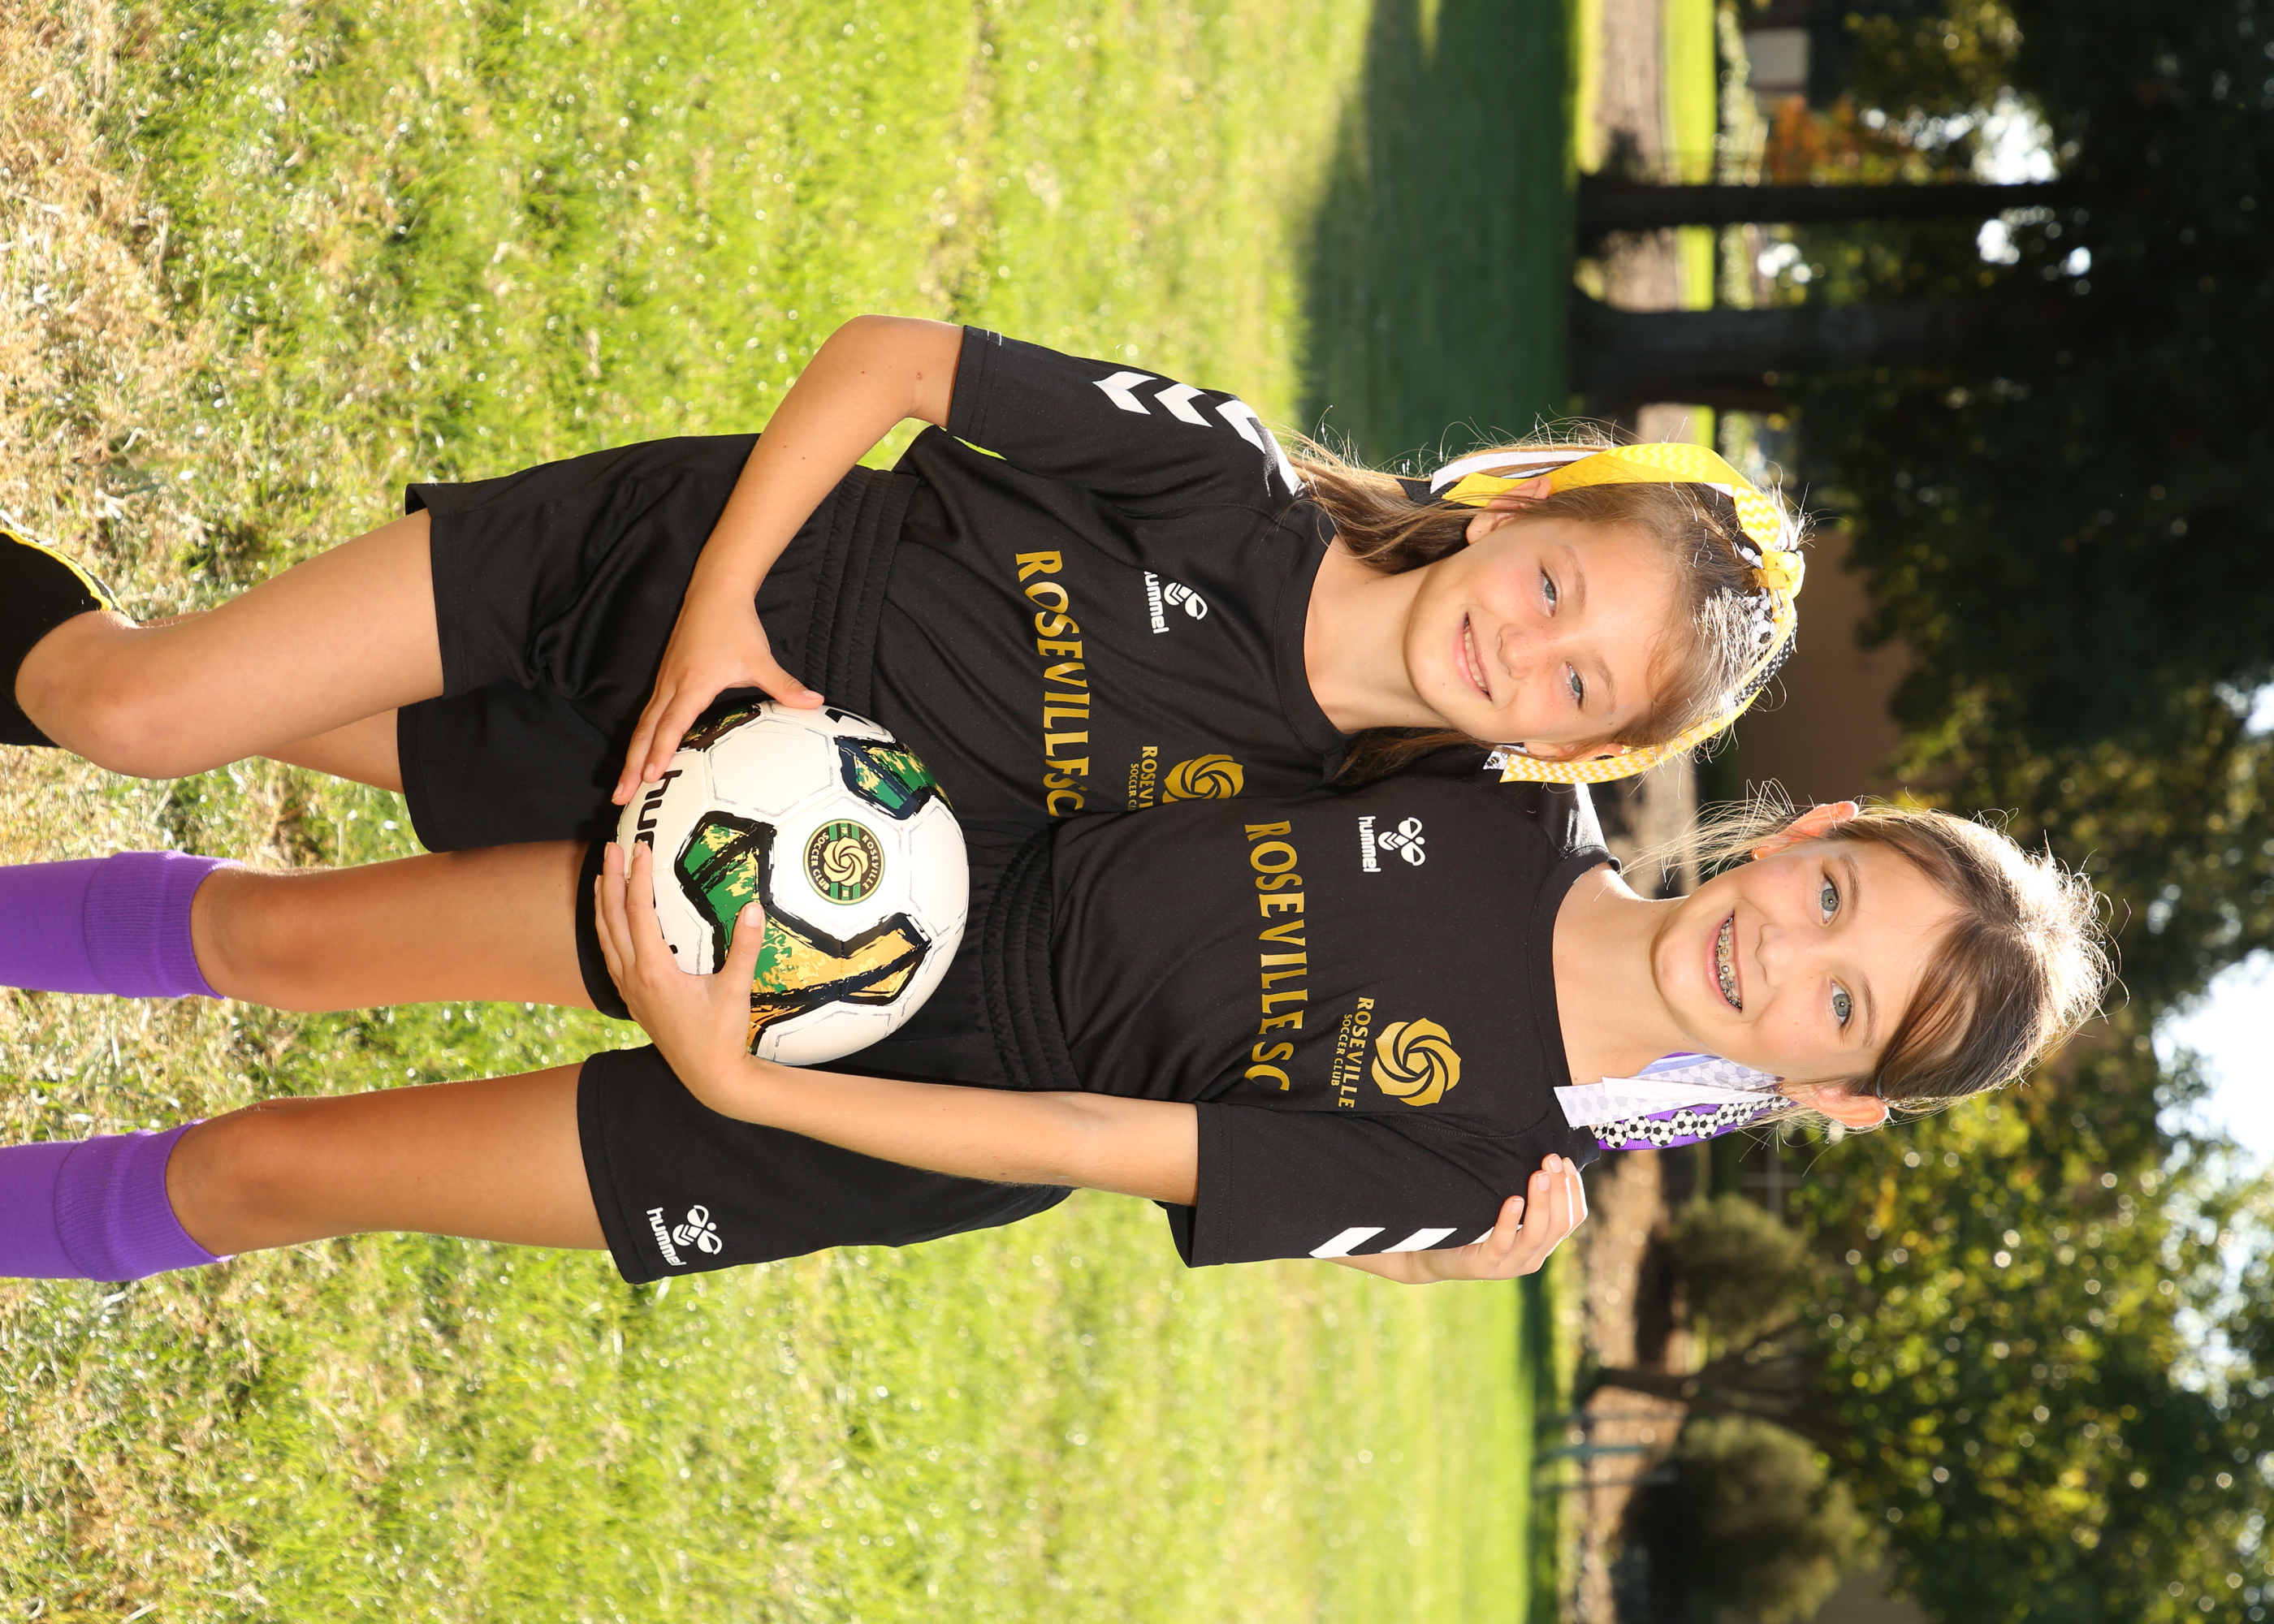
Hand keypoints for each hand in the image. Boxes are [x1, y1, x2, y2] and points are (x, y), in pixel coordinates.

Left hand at [591, 840, 767, 1103]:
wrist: (707, 1076)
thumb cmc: (722, 1035)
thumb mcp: (736, 990)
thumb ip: (745, 948)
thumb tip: (753, 907)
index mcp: (653, 971)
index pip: (638, 913)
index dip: (638, 877)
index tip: (641, 847)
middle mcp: (633, 978)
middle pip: (611, 919)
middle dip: (611, 880)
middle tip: (611, 846)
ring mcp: (629, 990)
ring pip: (605, 938)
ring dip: (603, 904)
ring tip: (603, 876)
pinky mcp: (633, 999)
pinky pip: (611, 956)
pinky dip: (607, 931)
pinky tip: (612, 923)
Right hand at [613, 587, 822, 804]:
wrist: (714, 593)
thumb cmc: (736, 625)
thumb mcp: (760, 658)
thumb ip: (784, 686)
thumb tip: (814, 702)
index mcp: (693, 683)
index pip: (672, 724)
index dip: (661, 751)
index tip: (651, 777)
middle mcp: (671, 685)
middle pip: (645, 732)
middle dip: (631, 766)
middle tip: (618, 798)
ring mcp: (664, 682)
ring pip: (642, 725)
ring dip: (631, 756)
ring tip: (621, 788)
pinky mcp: (664, 680)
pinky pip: (647, 715)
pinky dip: (640, 740)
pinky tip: (638, 758)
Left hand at [1340, 1154, 1588, 1283]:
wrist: (1431, 1255)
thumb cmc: (1471, 1225)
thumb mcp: (1502, 1209)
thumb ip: (1523, 1191)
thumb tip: (1541, 1155)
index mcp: (1542, 1243)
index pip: (1572, 1218)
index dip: (1573, 1190)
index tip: (1566, 1161)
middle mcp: (1532, 1257)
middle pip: (1559, 1225)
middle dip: (1559, 1190)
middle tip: (1552, 1159)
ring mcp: (1510, 1265)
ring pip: (1536, 1235)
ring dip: (1541, 1202)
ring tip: (1538, 1174)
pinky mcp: (1485, 1266)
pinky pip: (1502, 1243)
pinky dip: (1510, 1221)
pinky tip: (1513, 1200)